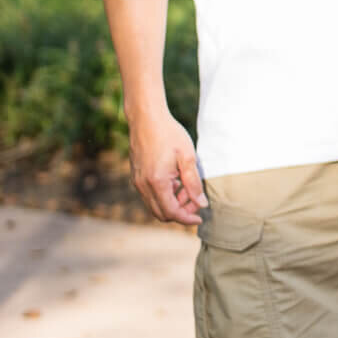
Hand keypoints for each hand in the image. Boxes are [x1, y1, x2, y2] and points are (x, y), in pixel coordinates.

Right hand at [127, 106, 204, 226]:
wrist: (147, 118)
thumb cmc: (170, 135)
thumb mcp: (188, 158)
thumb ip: (193, 183)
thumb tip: (201, 204)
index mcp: (156, 182)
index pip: (171, 212)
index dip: (186, 218)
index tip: (200, 217)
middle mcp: (143, 185)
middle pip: (161, 213)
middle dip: (180, 212)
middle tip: (196, 200)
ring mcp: (137, 181)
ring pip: (155, 205)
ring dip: (173, 203)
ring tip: (188, 186)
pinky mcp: (136, 176)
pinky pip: (150, 195)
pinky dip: (164, 195)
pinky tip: (177, 180)